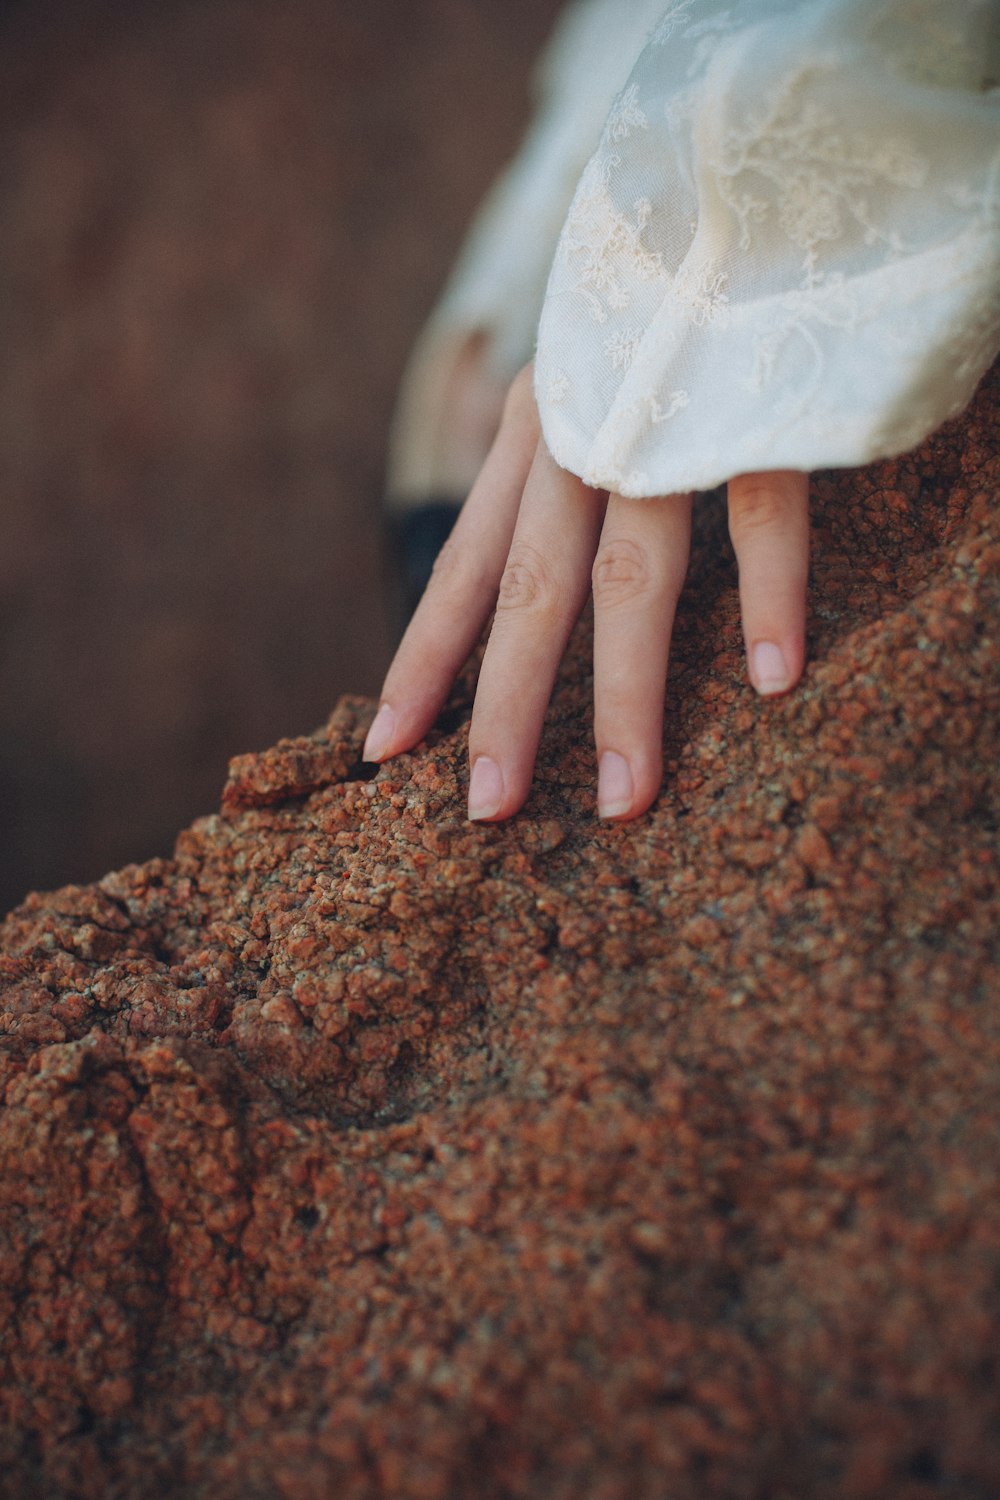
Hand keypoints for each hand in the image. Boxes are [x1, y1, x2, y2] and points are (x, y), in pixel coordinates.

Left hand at [365, 366, 809, 821]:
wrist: (723, 178)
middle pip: (531, 591)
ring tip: (622, 798)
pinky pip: (763, 513)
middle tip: (486, 813)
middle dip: (502, 706)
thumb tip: (515, 600)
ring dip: (625, 693)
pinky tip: (773, 682)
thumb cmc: (645, 325)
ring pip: (636, 574)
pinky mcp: (757, 398)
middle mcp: (581, 434)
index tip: (386, 752)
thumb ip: (553, 487)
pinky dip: (770, 595)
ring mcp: (666, 418)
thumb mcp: (577, 396)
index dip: (421, 661)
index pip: (464, 569)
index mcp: (533, 438)